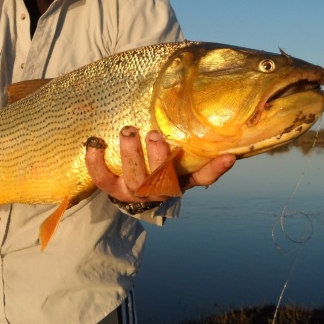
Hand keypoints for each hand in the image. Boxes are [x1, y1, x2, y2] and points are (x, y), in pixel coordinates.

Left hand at [85, 126, 235, 202]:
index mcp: (177, 183)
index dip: (215, 169)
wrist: (131, 192)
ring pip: (133, 178)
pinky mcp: (110, 188)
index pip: (201, 178)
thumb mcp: (180, 166)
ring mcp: (132, 191)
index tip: (228, 156)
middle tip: (155, 134)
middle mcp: (157, 190)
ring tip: (128, 131)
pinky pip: (101, 178)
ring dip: (131, 155)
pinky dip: (95, 162)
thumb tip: (226, 142)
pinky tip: (94, 143)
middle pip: (161, 178)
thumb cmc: (159, 171)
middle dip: (158, 156)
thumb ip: (196, 155)